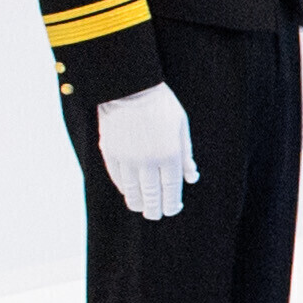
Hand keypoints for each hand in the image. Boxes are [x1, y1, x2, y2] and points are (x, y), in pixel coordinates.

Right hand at [96, 82, 196, 218]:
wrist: (128, 87)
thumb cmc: (161, 105)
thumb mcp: (181, 126)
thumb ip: (186, 154)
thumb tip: (191, 178)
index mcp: (169, 154)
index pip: (171, 189)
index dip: (172, 203)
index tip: (173, 209)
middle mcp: (148, 160)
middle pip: (151, 195)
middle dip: (155, 209)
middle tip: (156, 215)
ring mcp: (127, 158)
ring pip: (132, 191)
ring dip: (138, 203)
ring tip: (141, 208)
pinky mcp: (110, 153)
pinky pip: (118, 178)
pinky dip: (124, 188)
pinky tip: (128, 192)